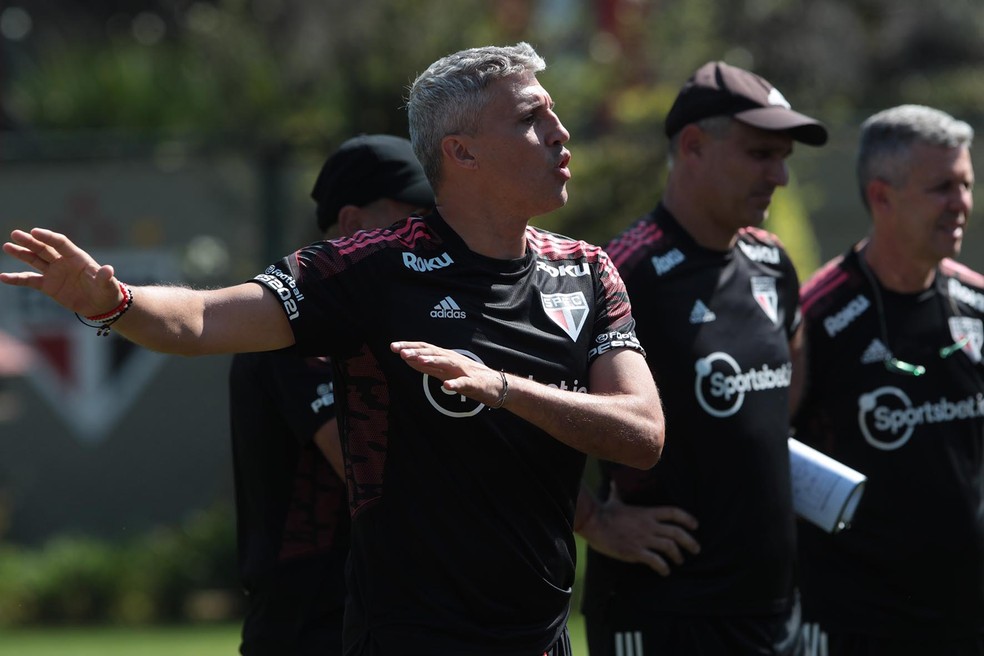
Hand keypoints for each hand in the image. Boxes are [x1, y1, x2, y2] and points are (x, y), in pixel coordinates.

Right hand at [1, 228, 122, 315]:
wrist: (100, 305)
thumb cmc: (106, 291)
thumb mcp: (107, 285)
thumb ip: (104, 277)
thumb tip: (108, 270)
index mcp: (77, 257)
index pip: (60, 243)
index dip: (48, 237)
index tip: (34, 231)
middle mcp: (63, 262)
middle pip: (44, 248)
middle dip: (30, 241)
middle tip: (15, 234)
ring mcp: (54, 273)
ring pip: (35, 260)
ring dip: (21, 253)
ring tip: (7, 246)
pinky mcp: (48, 286)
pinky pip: (30, 280)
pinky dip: (17, 279)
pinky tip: (3, 277)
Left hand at [391, 341, 504, 407]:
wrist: (496, 386)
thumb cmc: (468, 377)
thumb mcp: (444, 372)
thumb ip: (427, 367)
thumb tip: (407, 360)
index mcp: (445, 357)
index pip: (425, 349)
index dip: (410, 347)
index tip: (393, 347)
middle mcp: (453, 360)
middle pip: (433, 353)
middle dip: (417, 352)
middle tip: (400, 352)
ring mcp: (463, 371)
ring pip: (447, 363)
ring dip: (433, 361)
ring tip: (419, 361)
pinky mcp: (474, 383)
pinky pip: (464, 383)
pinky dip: (455, 384)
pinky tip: (447, 386)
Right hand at [580, 482, 699, 575]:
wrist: (593, 523)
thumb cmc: (604, 512)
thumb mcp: (614, 500)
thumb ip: (618, 492)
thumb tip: (613, 481)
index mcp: (647, 512)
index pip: (673, 513)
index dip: (687, 518)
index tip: (695, 525)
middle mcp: (649, 525)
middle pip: (677, 532)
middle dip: (690, 542)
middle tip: (696, 550)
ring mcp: (643, 539)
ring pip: (670, 547)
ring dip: (678, 556)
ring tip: (679, 561)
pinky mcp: (635, 551)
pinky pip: (656, 561)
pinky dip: (663, 568)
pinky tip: (664, 571)